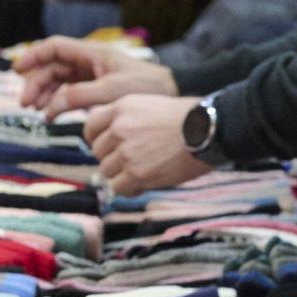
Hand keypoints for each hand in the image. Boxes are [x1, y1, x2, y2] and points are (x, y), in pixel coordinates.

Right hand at [14, 37, 176, 117]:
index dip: (34, 57)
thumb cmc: (145, 88)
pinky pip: (71, 94)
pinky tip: (51, 115)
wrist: (169, 96)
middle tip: (26, 103)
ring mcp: (92, 77)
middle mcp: (88, 62)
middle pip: (53, 68)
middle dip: (37, 83)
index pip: (54, 48)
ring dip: (45, 95)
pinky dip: (59, 104)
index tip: (18, 70)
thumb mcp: (111, 91)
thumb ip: (82, 96)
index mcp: (91, 53)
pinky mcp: (97, 92)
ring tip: (36, 111)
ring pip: (59, 82)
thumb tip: (54, 105)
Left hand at [86, 95, 212, 196]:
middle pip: (98, 151)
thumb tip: (114, 136)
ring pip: (107, 171)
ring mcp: (127, 152)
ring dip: (120, 175)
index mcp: (121, 108)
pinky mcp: (137, 173)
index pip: (91, 125)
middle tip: (129, 163)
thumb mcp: (150, 106)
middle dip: (111, 158)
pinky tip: (141, 186)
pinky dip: (128, 189)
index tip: (106, 147)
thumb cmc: (187, 120)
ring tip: (139, 174)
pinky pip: (118, 188)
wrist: (205, 132)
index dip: (96, 139)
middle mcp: (119, 129)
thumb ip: (129, 118)